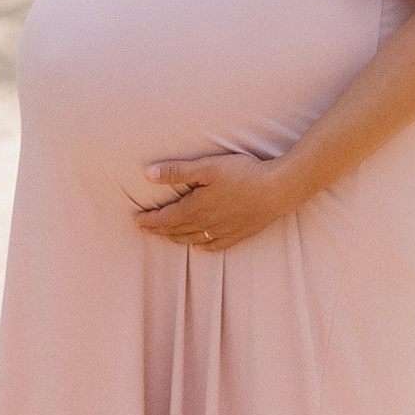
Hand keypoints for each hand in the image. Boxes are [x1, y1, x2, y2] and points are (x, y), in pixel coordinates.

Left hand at [134, 152, 297, 250]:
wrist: (278, 189)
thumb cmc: (243, 174)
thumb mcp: (207, 167)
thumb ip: (177, 172)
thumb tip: (147, 174)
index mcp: (196, 207)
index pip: (165, 218)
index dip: (149, 220)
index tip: (136, 220)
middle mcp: (207, 223)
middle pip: (177, 231)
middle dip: (158, 230)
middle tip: (145, 229)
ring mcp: (224, 231)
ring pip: (193, 239)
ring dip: (177, 239)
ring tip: (166, 237)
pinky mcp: (239, 233)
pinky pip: (216, 246)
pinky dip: (203, 247)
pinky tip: (199, 247)